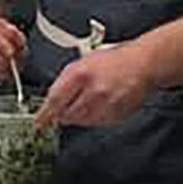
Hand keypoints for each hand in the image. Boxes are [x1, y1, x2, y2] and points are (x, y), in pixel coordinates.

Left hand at [37, 43, 154, 128]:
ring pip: (81, 121)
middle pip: (67, 115)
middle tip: (66, 108)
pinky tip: (101, 104)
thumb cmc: (115, 60)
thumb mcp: (84, 61)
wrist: (143, 64)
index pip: (55, 100)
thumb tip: (52, 99)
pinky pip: (97, 123)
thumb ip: (67, 80)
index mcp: (80, 74)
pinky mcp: (116, 114)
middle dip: (63, 114)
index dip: (44, 114)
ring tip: (88, 101)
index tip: (39, 123)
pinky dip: (94, 118)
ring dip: (79, 116)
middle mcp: (92, 90)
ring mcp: (105, 104)